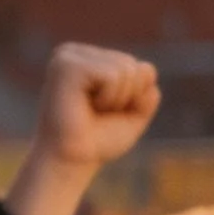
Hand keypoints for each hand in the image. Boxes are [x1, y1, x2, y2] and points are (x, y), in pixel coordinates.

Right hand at [32, 44, 159, 171]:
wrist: (71, 161)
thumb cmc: (97, 140)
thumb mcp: (133, 114)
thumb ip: (147, 90)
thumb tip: (146, 69)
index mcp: (89, 59)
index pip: (143, 68)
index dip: (134, 98)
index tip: (106, 113)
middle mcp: (75, 52)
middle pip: (135, 66)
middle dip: (126, 98)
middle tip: (97, 113)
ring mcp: (68, 57)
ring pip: (126, 69)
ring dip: (115, 99)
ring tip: (89, 110)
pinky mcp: (66, 66)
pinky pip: (112, 75)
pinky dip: (107, 97)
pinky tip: (84, 106)